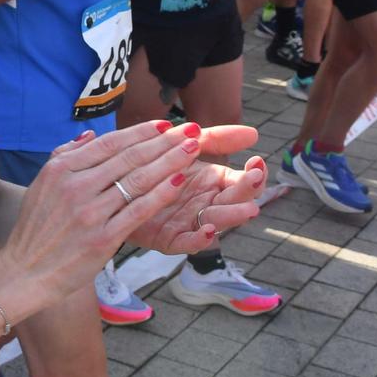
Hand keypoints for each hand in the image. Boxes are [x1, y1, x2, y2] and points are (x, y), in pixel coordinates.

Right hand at [0, 122, 198, 308]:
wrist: (26, 272)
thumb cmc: (35, 230)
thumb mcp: (41, 185)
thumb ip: (65, 156)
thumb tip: (90, 135)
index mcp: (61, 170)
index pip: (109, 143)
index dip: (141, 132)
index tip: (165, 124)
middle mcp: (75, 187)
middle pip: (129, 158)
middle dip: (165, 142)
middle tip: (191, 130)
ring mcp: (90, 212)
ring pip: (138, 180)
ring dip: (170, 161)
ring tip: (192, 149)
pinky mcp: (103, 238)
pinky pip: (138, 210)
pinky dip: (161, 193)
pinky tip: (179, 181)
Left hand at [125, 124, 267, 251]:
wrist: (120, 186)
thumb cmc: (158, 167)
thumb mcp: (188, 147)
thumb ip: (217, 139)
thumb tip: (254, 133)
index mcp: (216, 184)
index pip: (244, 182)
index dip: (254, 174)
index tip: (257, 161)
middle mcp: (208, 204)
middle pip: (235, 200)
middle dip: (247, 191)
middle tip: (255, 178)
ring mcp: (190, 222)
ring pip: (216, 221)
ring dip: (232, 216)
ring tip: (248, 209)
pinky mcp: (169, 238)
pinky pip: (187, 242)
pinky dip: (200, 239)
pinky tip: (209, 231)